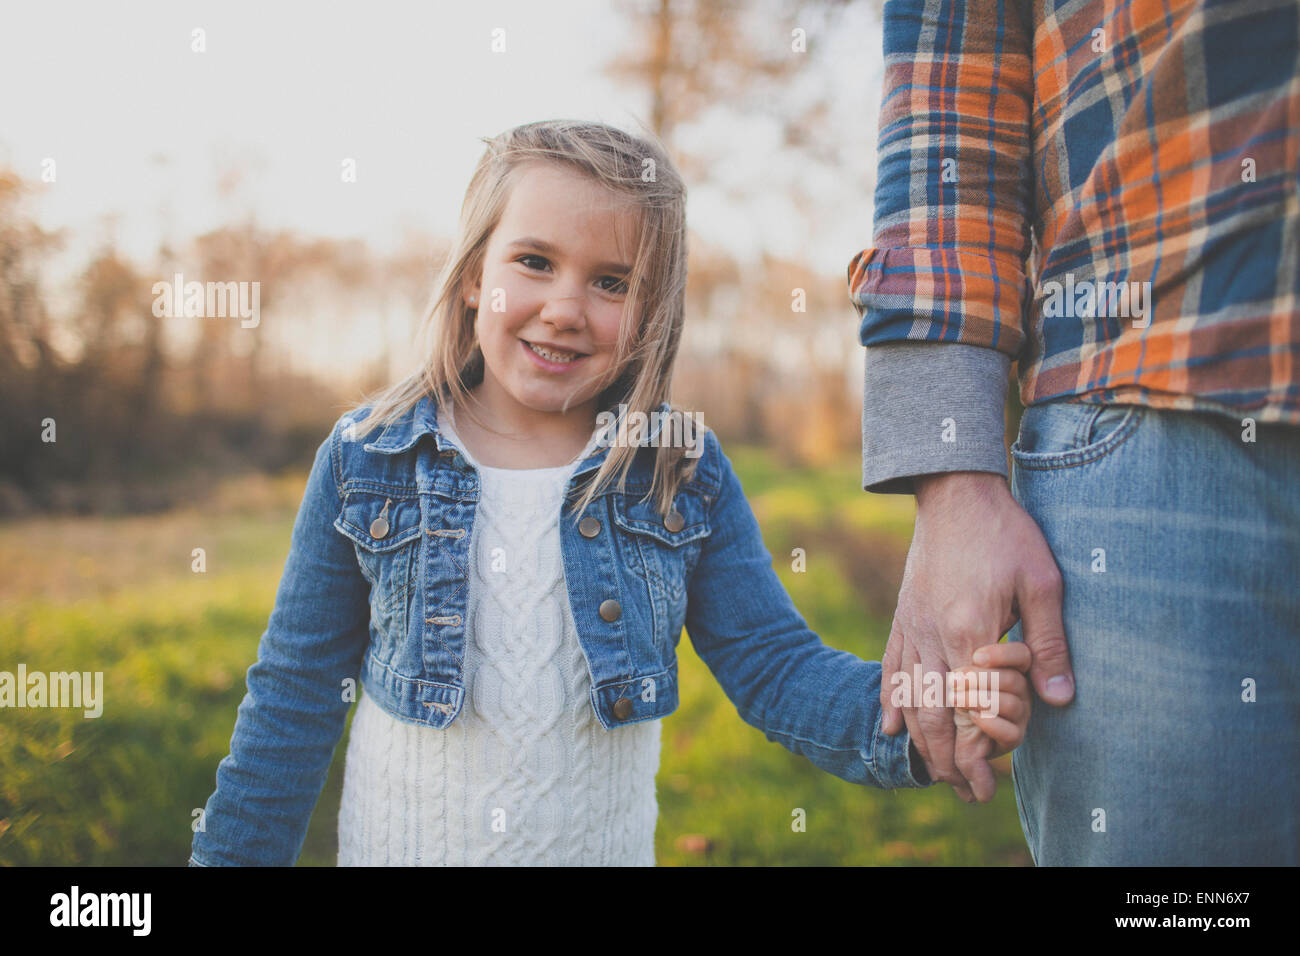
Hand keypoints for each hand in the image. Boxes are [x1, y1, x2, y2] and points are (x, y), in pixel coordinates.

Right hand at [881, 472, 1073, 802]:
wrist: (956, 492)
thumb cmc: (1005, 533)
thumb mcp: (1043, 583)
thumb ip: (1048, 644)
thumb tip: (1060, 700)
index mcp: (967, 630)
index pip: (968, 708)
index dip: (977, 749)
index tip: (991, 781)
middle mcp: (931, 636)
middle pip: (933, 714)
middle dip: (948, 760)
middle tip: (968, 791)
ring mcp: (911, 627)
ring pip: (909, 698)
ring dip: (923, 742)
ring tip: (938, 772)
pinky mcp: (903, 616)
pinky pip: (891, 668)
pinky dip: (891, 702)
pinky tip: (893, 727)